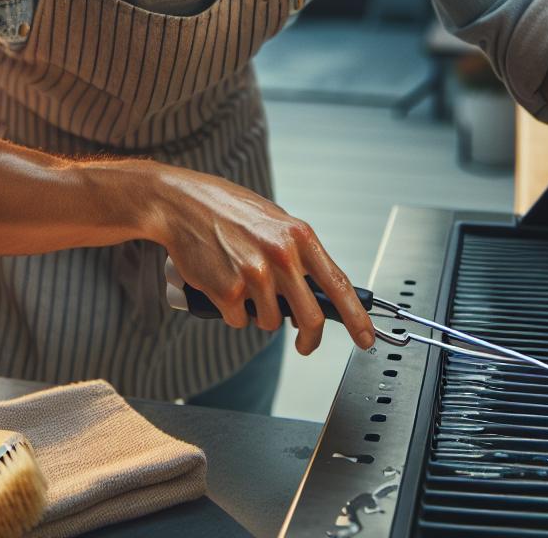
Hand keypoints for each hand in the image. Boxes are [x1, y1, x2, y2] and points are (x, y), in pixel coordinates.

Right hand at [147, 168, 375, 355]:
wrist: (181, 204)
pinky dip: (232, 313)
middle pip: (310, 317)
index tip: (366, 338)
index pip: (338, 284)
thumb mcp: (274, 222)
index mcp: (299, 237)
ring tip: (244, 289)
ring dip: (259, 316)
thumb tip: (318, 288)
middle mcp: (282, 256)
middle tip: (305, 344)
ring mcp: (254, 275)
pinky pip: (239, 321)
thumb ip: (297, 252)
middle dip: (309, 339)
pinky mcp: (227, 290)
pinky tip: (223, 287)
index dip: (357, 317)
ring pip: (270, 322)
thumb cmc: (226, 210)